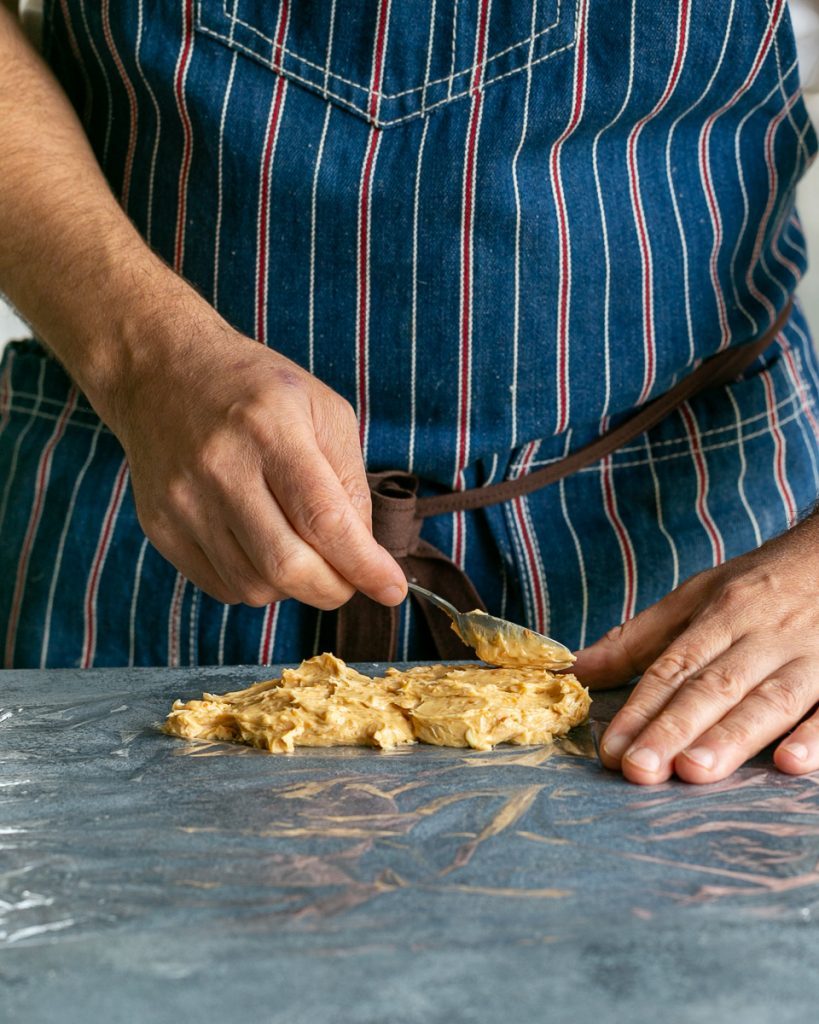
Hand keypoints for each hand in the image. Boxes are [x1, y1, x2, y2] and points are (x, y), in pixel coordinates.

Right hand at [104, 307, 406, 610]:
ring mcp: (183, 501)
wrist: (160, 370)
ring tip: (303, 552)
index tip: (391, 589)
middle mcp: (221, 467)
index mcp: (270, 429)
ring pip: (255, 586)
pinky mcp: (160, 526)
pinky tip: (264, 549)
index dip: (364, 566)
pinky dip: (257, 583)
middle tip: (351, 580)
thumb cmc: (255, 390)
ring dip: (294, 587)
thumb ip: (349, 480)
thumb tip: (362, 552)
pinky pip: (222, 586)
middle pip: (287, 566)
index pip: (324, 520)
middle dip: (334, 589)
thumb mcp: (322, 409)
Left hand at [572, 510, 818, 783]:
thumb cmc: (761, 586)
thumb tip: (575, 672)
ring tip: (695, 771)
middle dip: (674, 728)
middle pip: (714, 685)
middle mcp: (762, 634)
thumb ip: (638, 640)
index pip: (673, 667)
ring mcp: (811, 654)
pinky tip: (793, 764)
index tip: (610, 750)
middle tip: (640, 769)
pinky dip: (817, 736)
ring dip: (733, 736)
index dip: (640, 709)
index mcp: (721, 614)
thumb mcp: (696, 597)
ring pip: (769, 698)